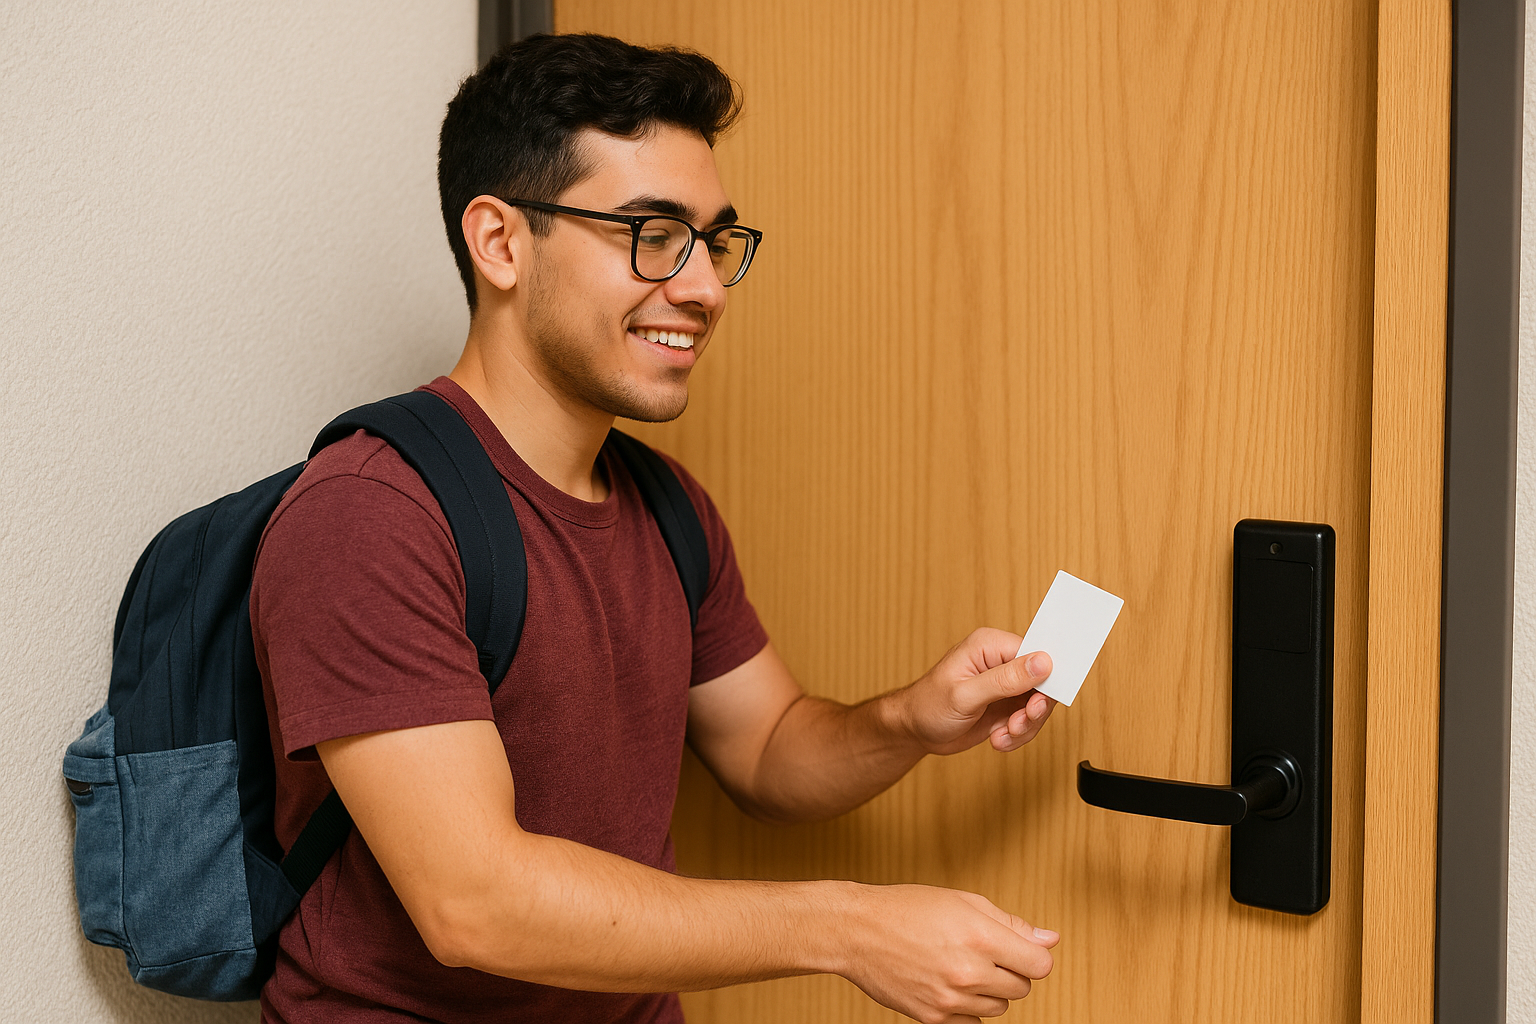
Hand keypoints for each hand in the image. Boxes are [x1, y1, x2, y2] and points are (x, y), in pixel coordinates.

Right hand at [837, 883, 1057, 1022]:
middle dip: (1010, 971)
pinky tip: (947, 983)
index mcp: (980, 937)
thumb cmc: (907, 909)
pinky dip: (967, 1006)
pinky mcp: (934, 1018)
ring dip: (989, 989)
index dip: (1033, 956)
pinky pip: (973, 1022)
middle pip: (1022, 988)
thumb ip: (1011, 924)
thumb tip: (1050, 940)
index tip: (1020, 950)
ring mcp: (951, 999)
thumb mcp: (963, 901)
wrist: (857, 931)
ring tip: (960, 965)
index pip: (1040, 965)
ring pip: (999, 1007)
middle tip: (981, 951)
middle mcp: (969, 971)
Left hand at [897, 628, 1055, 755]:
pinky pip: (1028, 720)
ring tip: (1003, 735)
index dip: (1044, 681)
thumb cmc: (929, 705)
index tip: (1035, 706)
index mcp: (990, 645)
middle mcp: (1001, 661)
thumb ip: (1005, 679)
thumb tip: (1043, 662)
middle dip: (1033, 710)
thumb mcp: (966, 695)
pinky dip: (1017, 735)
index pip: (1036, 654)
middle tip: (1016, 725)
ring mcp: (1006, 684)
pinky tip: (997, 739)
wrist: (915, 730)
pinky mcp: (1007, 705)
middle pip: (1043, 682)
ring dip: (1025, 726)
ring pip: (1038, 705)